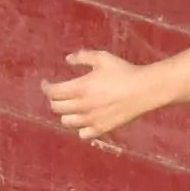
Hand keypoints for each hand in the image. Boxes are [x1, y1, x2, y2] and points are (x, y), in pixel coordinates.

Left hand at [41, 47, 160, 141]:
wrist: (144, 90)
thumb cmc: (123, 71)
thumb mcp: (101, 58)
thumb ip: (82, 57)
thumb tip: (67, 59)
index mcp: (80, 88)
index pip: (52, 92)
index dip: (45, 87)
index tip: (46, 83)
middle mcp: (82, 106)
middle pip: (56, 108)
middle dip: (54, 99)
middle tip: (58, 93)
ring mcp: (92, 120)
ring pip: (66, 122)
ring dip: (65, 113)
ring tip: (70, 106)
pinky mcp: (102, 128)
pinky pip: (83, 134)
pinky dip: (80, 128)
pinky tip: (84, 120)